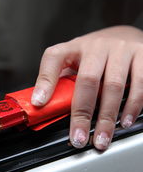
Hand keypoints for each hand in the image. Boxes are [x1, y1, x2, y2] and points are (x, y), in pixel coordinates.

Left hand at [31, 26, 142, 150]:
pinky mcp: (142, 54)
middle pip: (87, 79)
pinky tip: (125, 120)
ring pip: (113, 85)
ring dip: (108, 116)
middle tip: (79, 137)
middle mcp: (97, 46)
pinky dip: (132, 105)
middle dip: (82, 113)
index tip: (39, 103)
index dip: (45, 81)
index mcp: (75, 47)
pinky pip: (139, 83)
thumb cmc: (97, 53)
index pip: (54, 58)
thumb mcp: (76, 60)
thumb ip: (64, 81)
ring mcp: (121, 49)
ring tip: (102, 137)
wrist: (125, 34)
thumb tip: (49, 107)